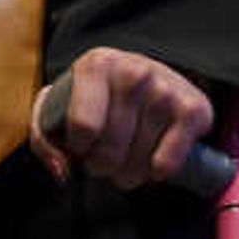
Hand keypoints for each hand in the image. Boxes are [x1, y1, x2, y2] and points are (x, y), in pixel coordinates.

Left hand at [29, 49, 213, 190]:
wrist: (149, 77)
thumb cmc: (96, 99)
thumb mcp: (57, 109)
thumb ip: (44, 140)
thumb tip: (63, 172)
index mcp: (97, 64)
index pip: (83, 127)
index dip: (79, 148)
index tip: (83, 144)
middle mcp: (134, 72)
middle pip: (109, 153)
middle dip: (103, 166)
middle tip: (106, 156)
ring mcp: (166, 89)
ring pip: (137, 164)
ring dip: (128, 173)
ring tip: (127, 157)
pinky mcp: (194, 109)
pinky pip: (167, 165)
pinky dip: (157, 173)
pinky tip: (153, 159)